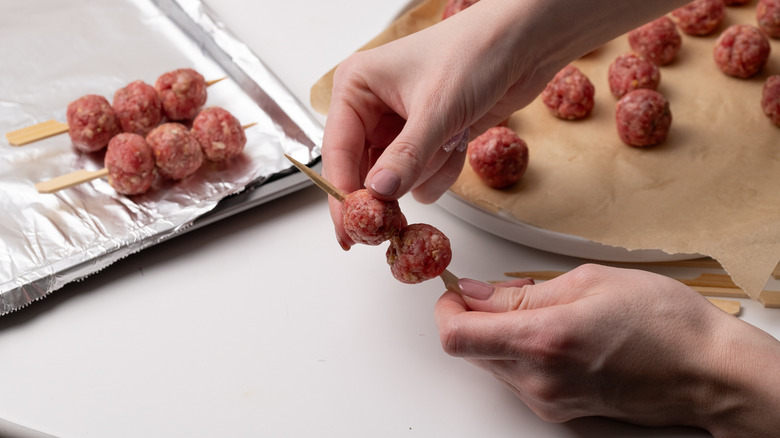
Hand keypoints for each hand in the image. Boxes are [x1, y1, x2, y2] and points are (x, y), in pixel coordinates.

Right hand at [321, 1, 558, 248]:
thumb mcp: (436, 108)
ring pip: (398, 179)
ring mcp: (400, 126)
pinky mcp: (427, 139)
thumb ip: (406, 156)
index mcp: (357, 88)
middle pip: (364, 171)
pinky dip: (444, 168)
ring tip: (452, 140)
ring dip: (428, 171)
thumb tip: (378, 192)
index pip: (337, 150)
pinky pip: (424, 176)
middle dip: (390, 189)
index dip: (342, 193)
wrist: (524, 44)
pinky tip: (462, 139)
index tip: (348, 229)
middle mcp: (372, 108)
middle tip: (394, 222)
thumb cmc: (475, 53)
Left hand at [435, 264, 779, 435]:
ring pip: (491, 364)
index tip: (454, 290)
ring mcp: (548, 400)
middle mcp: (538, 379)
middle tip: (498, 291)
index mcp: (543, 340)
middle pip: (469, 351)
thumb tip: (474, 293)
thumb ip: (519, 293)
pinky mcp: (559, 410)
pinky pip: (516, 377)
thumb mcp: (588, 282)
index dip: (445, 309)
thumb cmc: (664, 322)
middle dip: (472, 317)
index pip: (457, 337)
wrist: (707, 371)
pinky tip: (552, 332)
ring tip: (540, 309)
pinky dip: (519, 351)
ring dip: (497, 334)